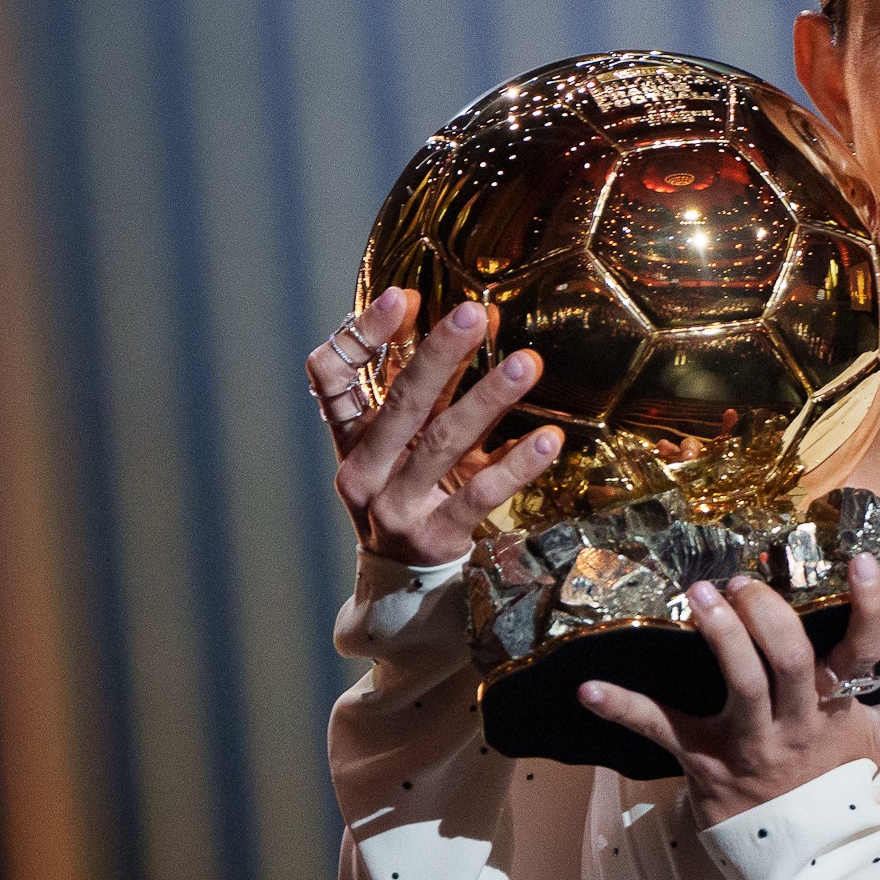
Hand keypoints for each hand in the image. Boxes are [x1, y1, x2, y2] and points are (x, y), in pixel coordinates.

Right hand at [305, 288, 565, 566]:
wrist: (404, 582)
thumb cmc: (411, 492)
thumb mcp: (406, 444)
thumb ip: (431, 389)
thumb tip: (478, 317)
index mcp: (350, 440)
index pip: (331, 378)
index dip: (363, 335)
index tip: (403, 296)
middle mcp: (364, 470)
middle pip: (400, 402)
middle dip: (439, 354)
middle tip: (475, 314)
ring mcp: (397, 506)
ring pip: (443, 442)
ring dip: (488, 398)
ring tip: (527, 363)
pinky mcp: (436, 536)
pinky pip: (480, 495)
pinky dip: (516, 464)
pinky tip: (548, 439)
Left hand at [580, 552, 879, 827]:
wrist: (800, 859)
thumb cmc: (838, 786)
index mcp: (839, 710)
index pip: (865, 653)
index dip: (869, 608)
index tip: (861, 561)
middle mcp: (797, 724)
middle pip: (789, 664)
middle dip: (768, 617)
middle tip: (748, 582)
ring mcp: (748, 743)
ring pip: (739, 685)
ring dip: (719, 636)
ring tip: (701, 593)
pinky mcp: (702, 759)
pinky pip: (659, 730)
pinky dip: (621, 708)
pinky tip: (586, 689)